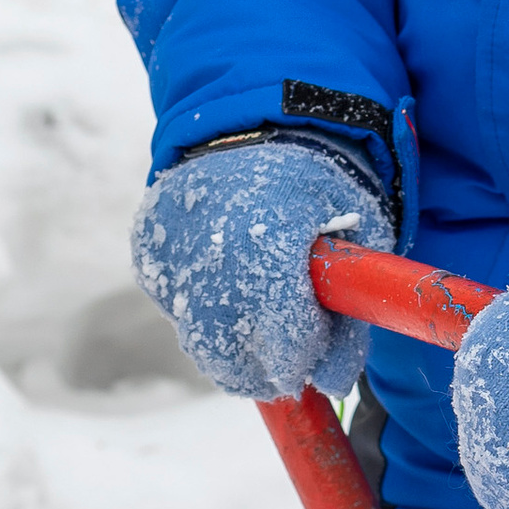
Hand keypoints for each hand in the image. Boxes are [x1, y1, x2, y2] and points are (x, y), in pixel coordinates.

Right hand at [130, 134, 390, 400]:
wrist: (257, 124)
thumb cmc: (320, 188)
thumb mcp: (360, 237)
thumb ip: (353, 314)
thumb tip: (334, 384)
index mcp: (273, 238)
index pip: (281, 338)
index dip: (300, 358)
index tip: (312, 354)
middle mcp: (212, 247)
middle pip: (230, 355)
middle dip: (264, 371)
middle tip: (285, 360)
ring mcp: (171, 249)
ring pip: (198, 341)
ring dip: (231, 349)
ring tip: (261, 320)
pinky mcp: (147, 250)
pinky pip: (174, 305)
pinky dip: (202, 311)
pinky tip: (228, 281)